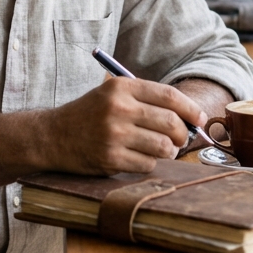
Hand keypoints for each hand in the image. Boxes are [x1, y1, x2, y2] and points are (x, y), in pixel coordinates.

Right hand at [43, 76, 206, 175]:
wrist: (53, 136)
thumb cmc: (90, 115)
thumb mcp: (113, 95)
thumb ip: (146, 101)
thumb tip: (189, 119)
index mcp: (121, 87)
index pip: (169, 96)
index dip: (190, 109)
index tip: (199, 118)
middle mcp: (118, 108)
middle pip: (170, 122)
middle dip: (182, 133)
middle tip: (181, 139)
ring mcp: (114, 135)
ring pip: (163, 146)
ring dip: (167, 151)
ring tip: (160, 149)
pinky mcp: (110, 158)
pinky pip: (147, 164)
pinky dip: (149, 163)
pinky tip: (138, 158)